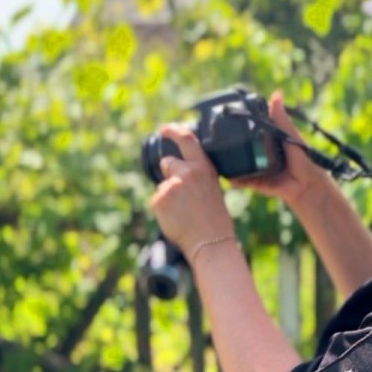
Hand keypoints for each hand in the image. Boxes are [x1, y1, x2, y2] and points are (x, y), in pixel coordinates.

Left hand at [148, 123, 235, 256]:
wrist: (210, 241)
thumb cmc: (214, 219)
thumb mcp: (212, 188)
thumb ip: (195, 175)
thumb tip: (175, 171)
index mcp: (203, 167)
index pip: (187, 139)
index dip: (173, 130)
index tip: (164, 129)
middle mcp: (186, 172)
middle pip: (167, 163)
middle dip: (169, 173)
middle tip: (180, 194)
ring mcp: (171, 186)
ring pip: (162, 186)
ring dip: (168, 196)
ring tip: (184, 213)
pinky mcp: (159, 200)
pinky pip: (156, 201)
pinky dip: (162, 209)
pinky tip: (176, 218)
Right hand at [228, 90, 334, 209]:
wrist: (307, 185)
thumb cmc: (303, 159)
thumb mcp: (290, 135)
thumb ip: (280, 118)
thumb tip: (276, 94)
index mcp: (268, 140)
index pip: (251, 130)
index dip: (239, 125)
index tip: (226, 118)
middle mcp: (260, 153)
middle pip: (241, 147)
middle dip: (230, 145)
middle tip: (216, 139)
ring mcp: (257, 168)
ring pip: (239, 164)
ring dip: (229, 163)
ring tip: (217, 158)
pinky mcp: (256, 182)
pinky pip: (243, 181)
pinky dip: (235, 180)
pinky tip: (227, 177)